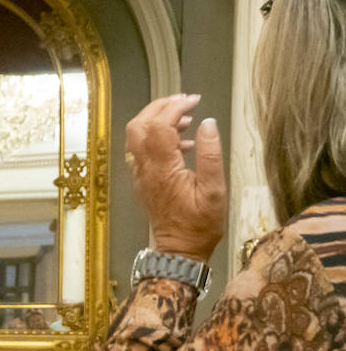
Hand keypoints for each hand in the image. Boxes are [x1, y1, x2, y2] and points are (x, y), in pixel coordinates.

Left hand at [124, 94, 226, 262]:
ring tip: (186, 118)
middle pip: (139, 125)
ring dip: (156, 120)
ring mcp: (140, 175)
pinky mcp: (142, 180)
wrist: (179, 250)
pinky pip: (141, 150)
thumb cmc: (199, 225)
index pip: (159, 126)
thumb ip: (211, 154)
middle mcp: (145, 169)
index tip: (194, 100)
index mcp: (162, 169)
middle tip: (184, 101)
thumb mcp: (214, 190)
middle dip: (159, 107)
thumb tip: (207, 123)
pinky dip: (156, 136)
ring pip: (136, 136)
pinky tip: (181, 141)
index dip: (175, 108)